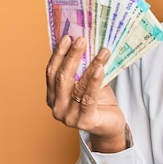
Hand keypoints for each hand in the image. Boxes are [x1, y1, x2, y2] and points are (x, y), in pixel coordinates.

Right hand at [46, 36, 127, 152]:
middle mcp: (56, 107)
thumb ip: (83, 69)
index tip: (67, 37)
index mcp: (52, 96)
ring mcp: (68, 117)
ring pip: (77, 85)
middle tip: (82, 40)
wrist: (111, 126)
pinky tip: (100, 68)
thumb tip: (87, 44)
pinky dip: (94, 81)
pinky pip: (88, 97)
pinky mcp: (84, 121)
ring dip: (91, 65)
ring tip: (102, 51)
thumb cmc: (99, 103)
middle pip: (61, 77)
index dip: (58, 54)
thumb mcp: (88, 83)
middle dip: (72, 56)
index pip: (51, 72)